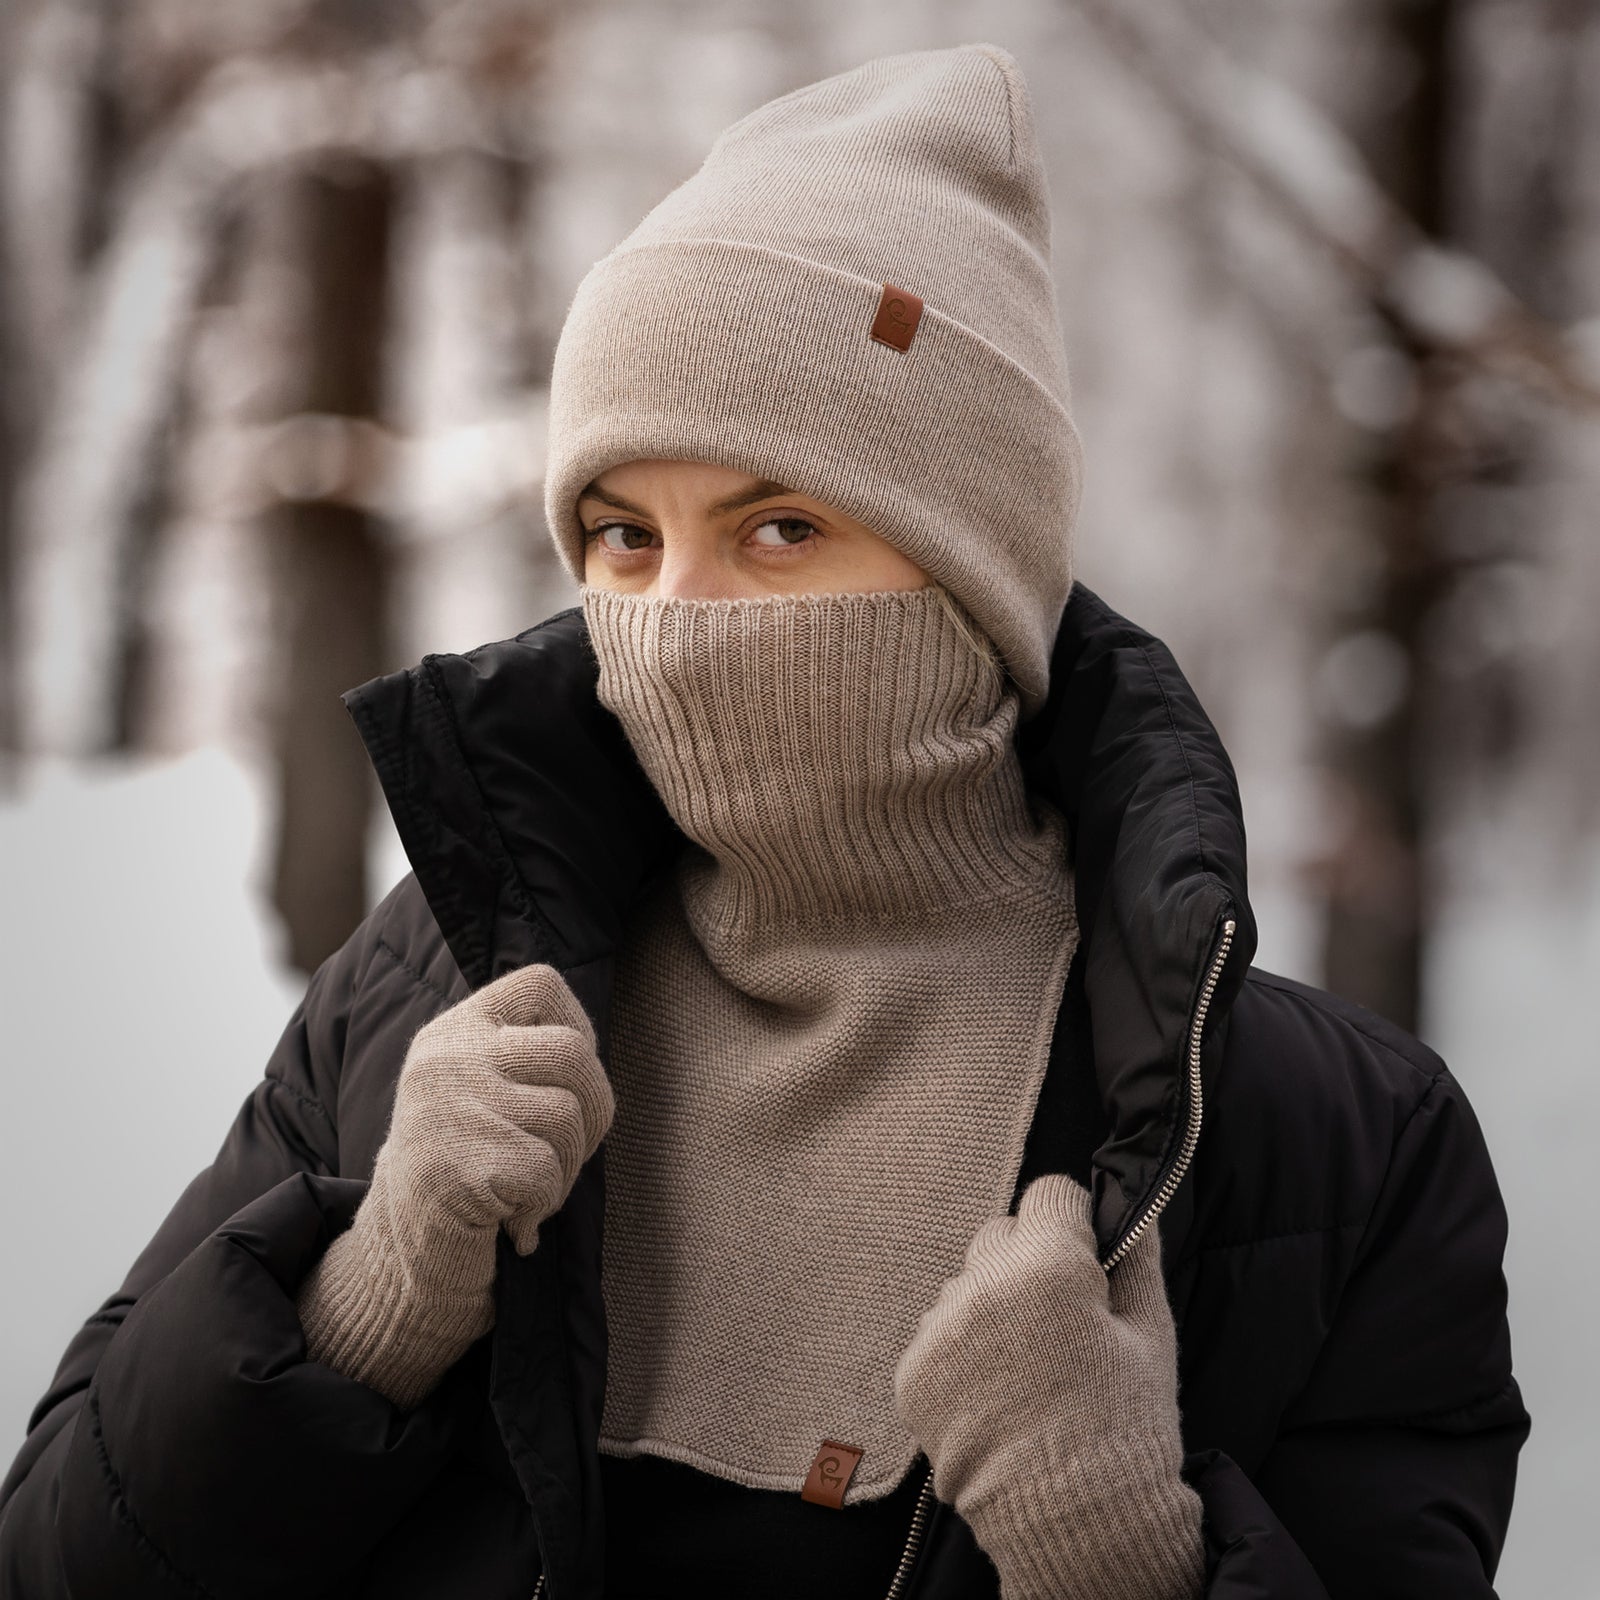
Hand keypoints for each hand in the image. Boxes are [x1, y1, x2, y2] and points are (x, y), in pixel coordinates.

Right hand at [295, 963, 612, 1406]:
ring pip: (567, 1115)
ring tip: (529, 1191)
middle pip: (572, 1052)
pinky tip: (512, 1220)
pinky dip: (543, 1205)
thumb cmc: (465, 1168)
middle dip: (594, 1111)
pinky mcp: (457, 1164)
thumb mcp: (483, 1089)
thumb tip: (590, 1049)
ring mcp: (449, 1107)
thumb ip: (525, 1055)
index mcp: (456, 1030)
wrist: (402, 1256)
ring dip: (567, 1168)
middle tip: (564, 1155)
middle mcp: (448, 1058)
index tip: (565, 1083)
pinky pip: (546, 1171)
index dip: (580, 1029)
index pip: (542, 984)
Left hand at [892, 1172, 1204, 1599]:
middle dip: (1029, 1259)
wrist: (1071, 1523)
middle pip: (1000, 1234)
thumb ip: (1137, 1261)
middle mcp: (984, 1286)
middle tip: (1058, 1317)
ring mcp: (941, 1329)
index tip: (1084, 1254)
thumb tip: (1133, 1209)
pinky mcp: (913, 1370)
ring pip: (967, 1284)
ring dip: (993, 1305)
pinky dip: (964, 1351)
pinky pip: (940, 1332)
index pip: (1049, 1195)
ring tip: (1027, 1366)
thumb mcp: (1150, 1338)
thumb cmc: (1123, 1427)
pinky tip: (997, 1392)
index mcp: (1049, 1268)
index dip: (1072, 1221)